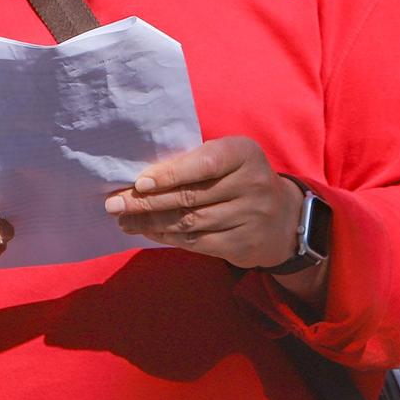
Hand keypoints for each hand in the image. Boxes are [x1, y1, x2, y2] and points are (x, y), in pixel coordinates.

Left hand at [105, 136, 302, 270]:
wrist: (283, 219)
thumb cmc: (241, 178)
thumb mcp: (229, 158)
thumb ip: (195, 162)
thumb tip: (143, 177)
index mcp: (245, 154)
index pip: (204, 163)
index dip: (170, 174)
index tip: (139, 183)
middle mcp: (252, 185)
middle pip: (190, 197)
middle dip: (147, 202)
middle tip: (115, 204)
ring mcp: (250, 218)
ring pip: (189, 223)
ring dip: (150, 223)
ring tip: (124, 220)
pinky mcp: (242, 245)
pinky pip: (196, 243)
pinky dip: (167, 238)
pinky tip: (147, 232)